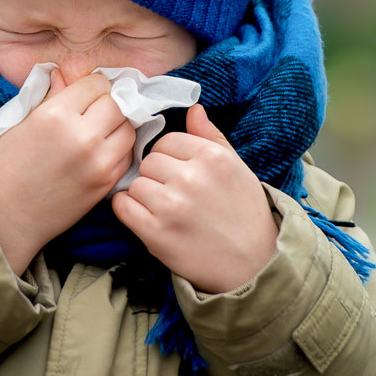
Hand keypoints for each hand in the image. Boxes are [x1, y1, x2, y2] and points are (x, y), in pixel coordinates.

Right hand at [0, 69, 135, 274]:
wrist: (7, 216)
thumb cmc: (5, 168)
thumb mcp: (19, 123)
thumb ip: (47, 97)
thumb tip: (61, 74)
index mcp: (55, 115)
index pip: (96, 84)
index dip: (91, 87)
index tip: (84, 94)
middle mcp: (82, 136)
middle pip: (117, 104)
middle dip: (107, 104)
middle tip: (93, 112)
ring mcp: (98, 162)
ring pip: (128, 128)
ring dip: (117, 126)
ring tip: (100, 131)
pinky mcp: (106, 183)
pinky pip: (127, 155)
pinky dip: (119, 149)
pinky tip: (101, 151)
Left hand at [111, 104, 277, 293]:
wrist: (253, 266)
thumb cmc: (244, 213)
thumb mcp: (236, 168)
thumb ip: (210, 136)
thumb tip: (193, 108)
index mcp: (211, 157)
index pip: (167, 141)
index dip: (170, 157)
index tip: (181, 173)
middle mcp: (191, 178)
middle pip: (149, 161)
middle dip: (156, 176)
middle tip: (174, 193)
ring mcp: (171, 206)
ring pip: (135, 183)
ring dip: (144, 195)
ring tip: (165, 209)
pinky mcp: (155, 233)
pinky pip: (122, 206)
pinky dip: (127, 210)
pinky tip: (145, 217)